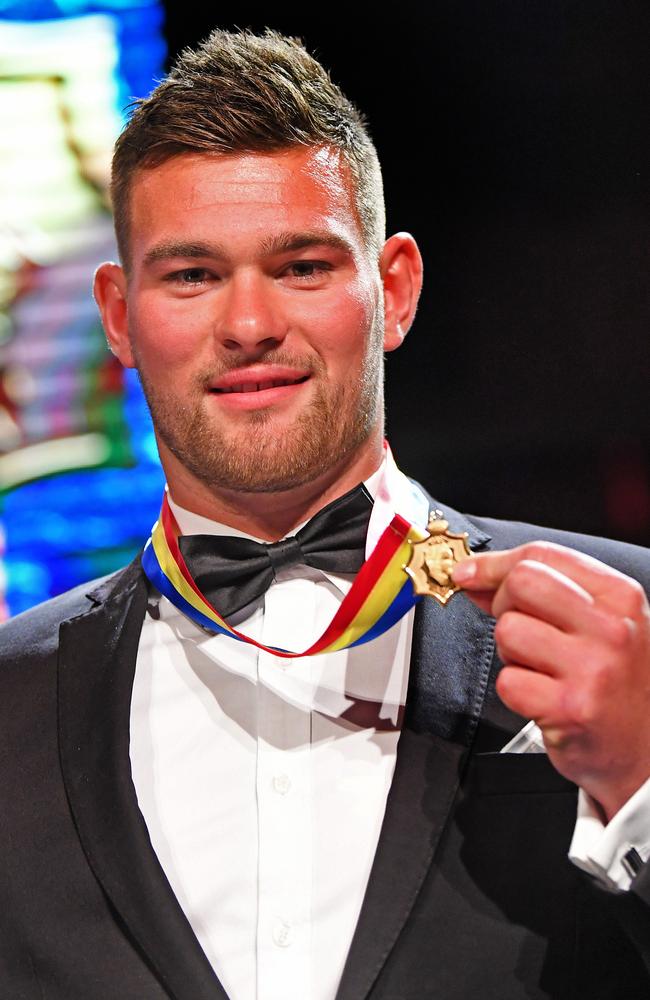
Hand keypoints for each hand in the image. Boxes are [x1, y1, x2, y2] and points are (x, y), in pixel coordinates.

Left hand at [452, 543, 649, 820]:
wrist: (645, 749)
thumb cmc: (615, 681)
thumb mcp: (597, 623)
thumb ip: (543, 592)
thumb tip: (475, 575)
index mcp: (620, 596)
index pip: (543, 555)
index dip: (494, 563)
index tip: (468, 573)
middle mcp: (611, 629)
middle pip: (522, 583)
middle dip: (504, 603)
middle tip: (520, 629)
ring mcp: (592, 669)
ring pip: (509, 631)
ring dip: (511, 653)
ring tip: (541, 670)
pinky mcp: (570, 709)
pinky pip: (507, 681)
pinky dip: (515, 690)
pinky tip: (542, 697)